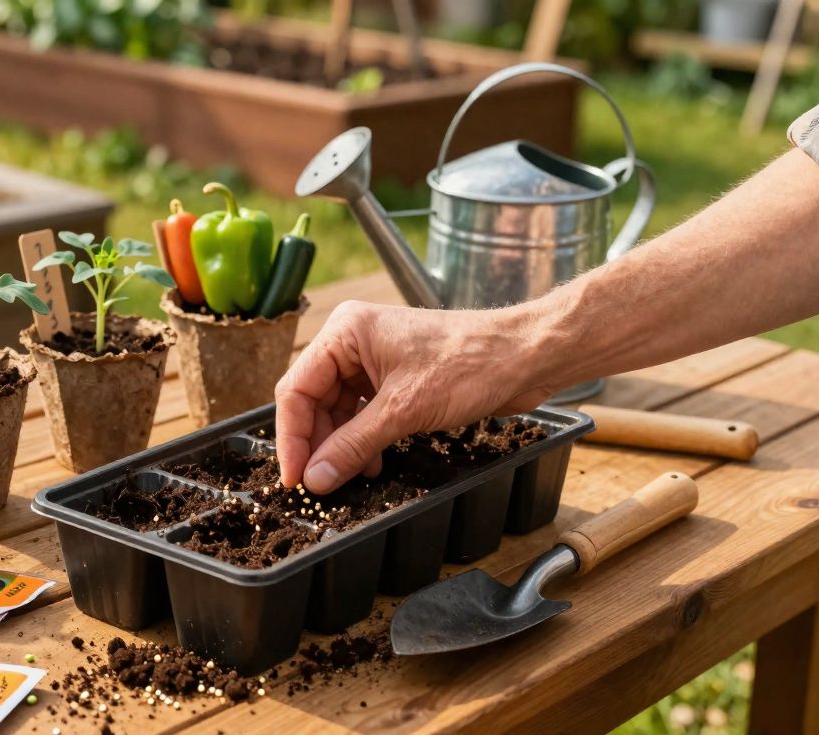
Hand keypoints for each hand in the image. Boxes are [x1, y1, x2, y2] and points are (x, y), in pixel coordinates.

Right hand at [274, 301, 556, 493]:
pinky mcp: (396, 376)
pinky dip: (364, 439)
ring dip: (342, 445)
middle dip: (318, 443)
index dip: (293, 437)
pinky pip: (363, 411)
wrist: (525, 356)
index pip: (298, 389)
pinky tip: (372, 463)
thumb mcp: (403, 411)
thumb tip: (317, 478)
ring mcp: (375, 358)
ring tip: (349, 477)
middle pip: (314, 400)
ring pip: (338, 409)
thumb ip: (353, 445)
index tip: (296, 478)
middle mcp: (353, 340)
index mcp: (345, 333)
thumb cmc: (471, 364)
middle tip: (320, 484)